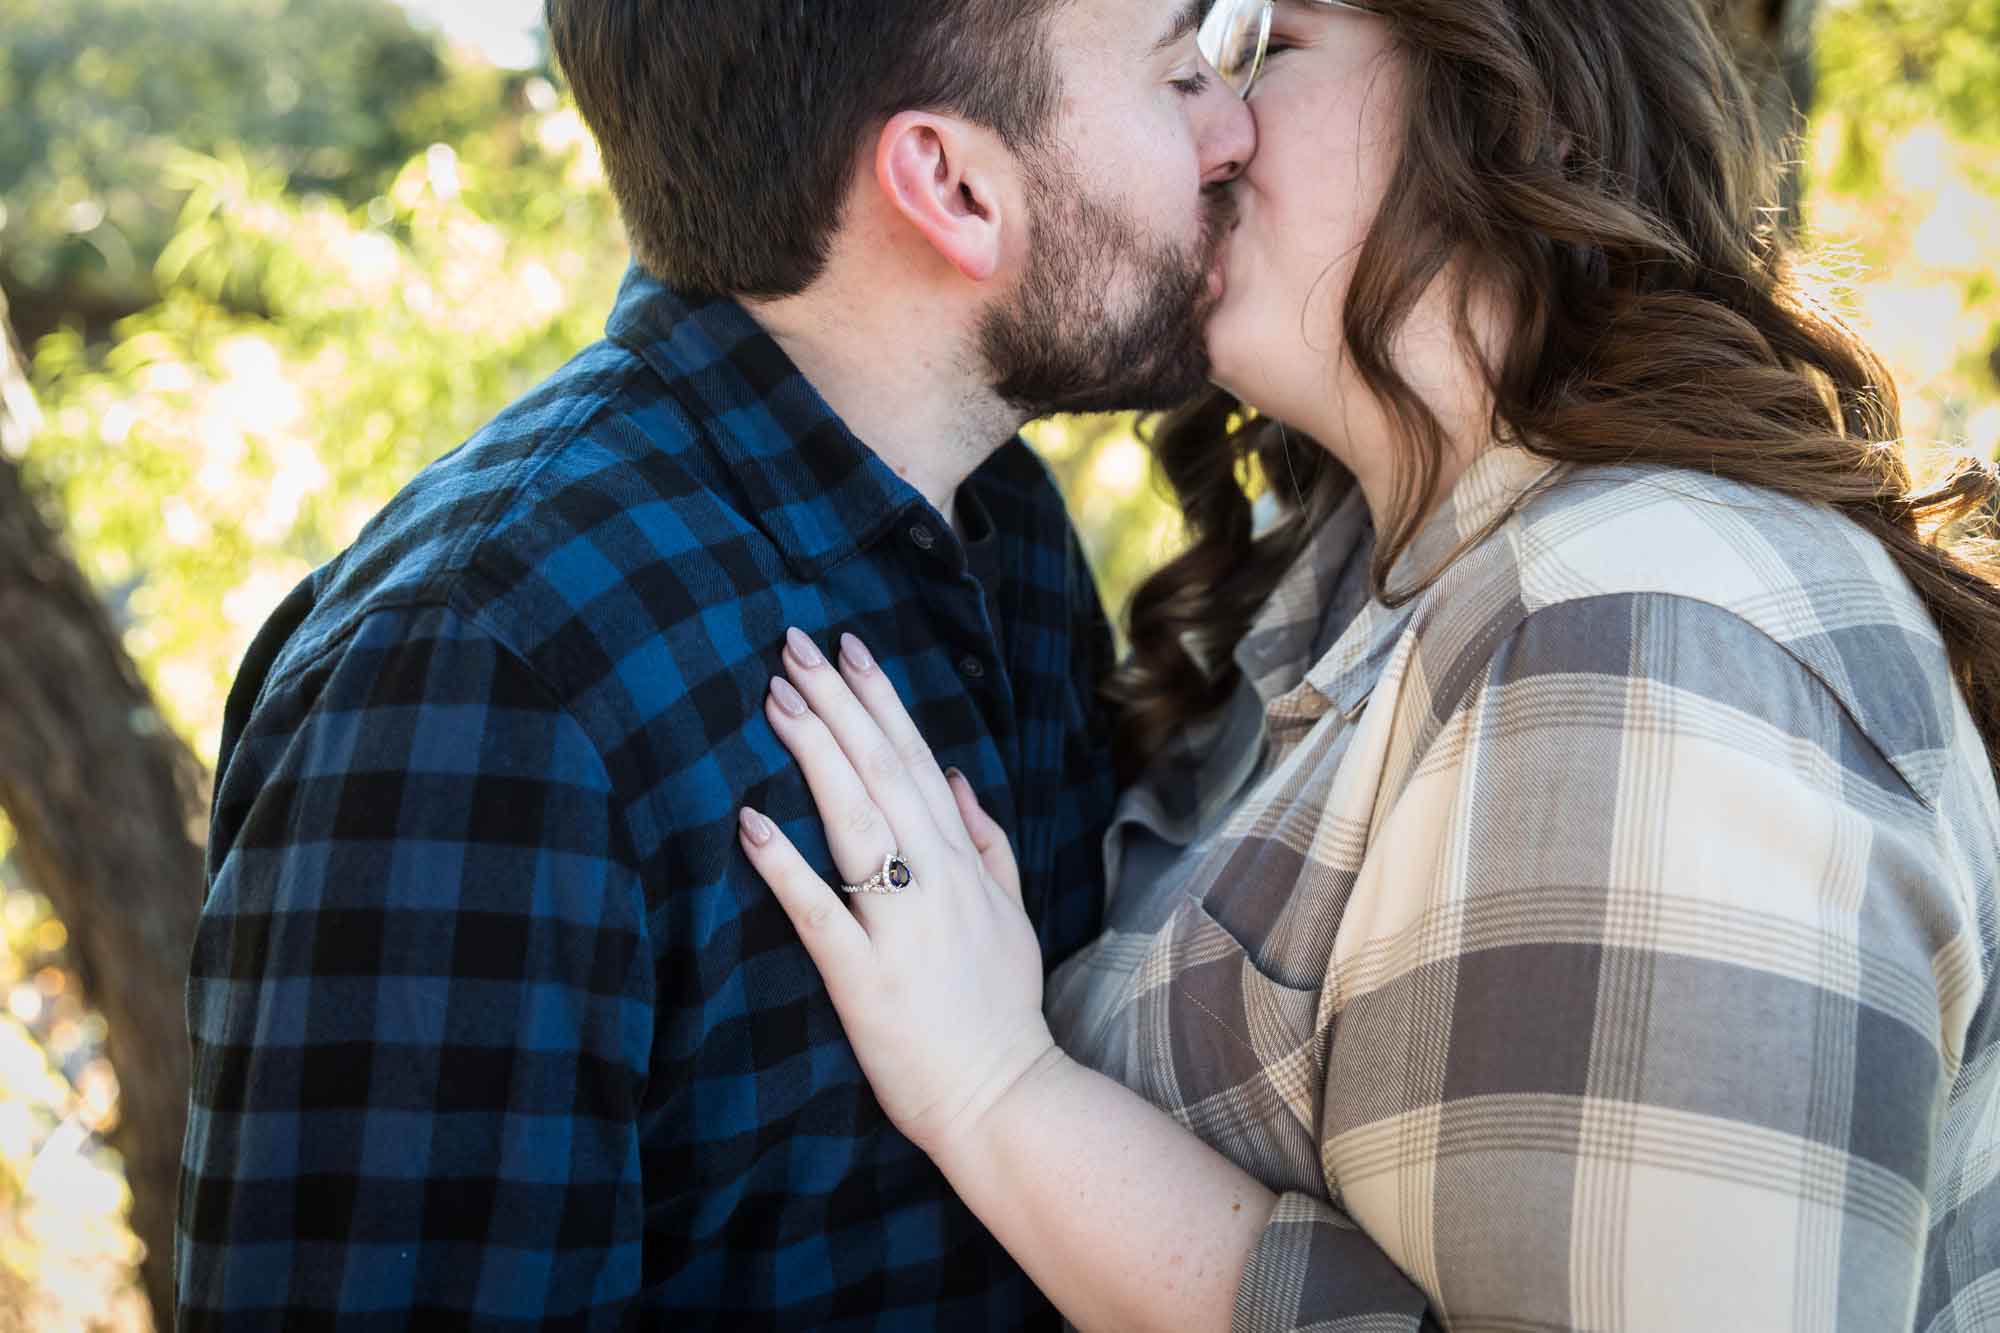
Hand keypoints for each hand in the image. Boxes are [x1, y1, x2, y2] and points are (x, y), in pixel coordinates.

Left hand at [737, 629, 1057, 1157]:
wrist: (1003, 1094)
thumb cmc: (1000, 1008)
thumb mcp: (1012, 912)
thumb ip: (989, 841)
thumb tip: (957, 775)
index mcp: (963, 862)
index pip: (916, 760)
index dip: (880, 700)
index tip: (848, 647)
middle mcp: (935, 880)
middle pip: (882, 772)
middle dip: (838, 702)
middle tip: (794, 644)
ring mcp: (900, 926)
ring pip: (856, 821)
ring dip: (815, 754)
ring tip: (775, 699)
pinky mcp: (864, 978)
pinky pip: (819, 911)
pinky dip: (786, 865)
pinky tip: (749, 821)